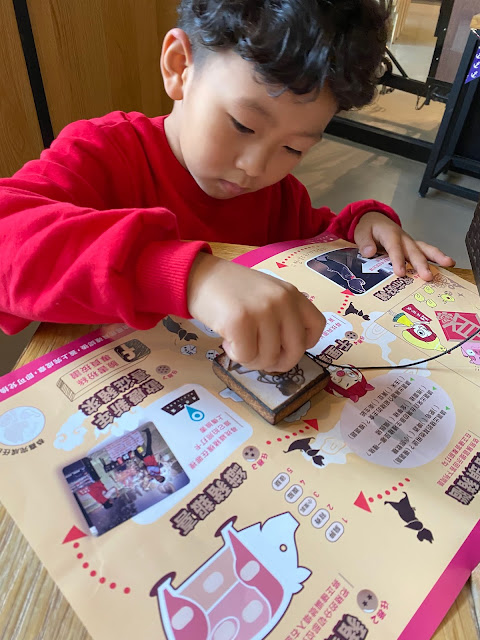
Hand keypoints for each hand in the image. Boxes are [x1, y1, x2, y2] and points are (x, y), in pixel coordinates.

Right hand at [187, 252, 325, 371]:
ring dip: (251, 359)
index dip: (303, 345)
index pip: (316, 327)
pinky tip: (227, 340)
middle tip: (257, 356)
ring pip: (268, 358)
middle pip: (294, 351)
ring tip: (238, 343)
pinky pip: (246, 357)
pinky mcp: (239, 322)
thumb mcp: (266, 294)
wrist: (198, 275)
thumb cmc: (231, 289)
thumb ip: (283, 315)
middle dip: (275, 362)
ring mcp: (262, 311)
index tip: (283, 346)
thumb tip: (288, 353)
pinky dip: (235, 356)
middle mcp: (282, 301)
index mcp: (292, 294)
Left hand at [354, 211, 454, 280]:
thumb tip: (369, 252)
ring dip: (436, 257)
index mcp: (390, 234)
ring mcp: (410, 242)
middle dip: (421, 264)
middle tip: (427, 276)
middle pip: (413, 250)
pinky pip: (426, 251)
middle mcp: (403, 238)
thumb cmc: (369, 228)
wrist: (375, 220)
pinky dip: (437, 257)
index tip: (401, 273)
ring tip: (449, 263)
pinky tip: (448, 264)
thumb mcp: (361, 232)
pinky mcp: (413, 247)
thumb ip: (364, 242)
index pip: (394, 247)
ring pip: (424, 249)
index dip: (398, 260)